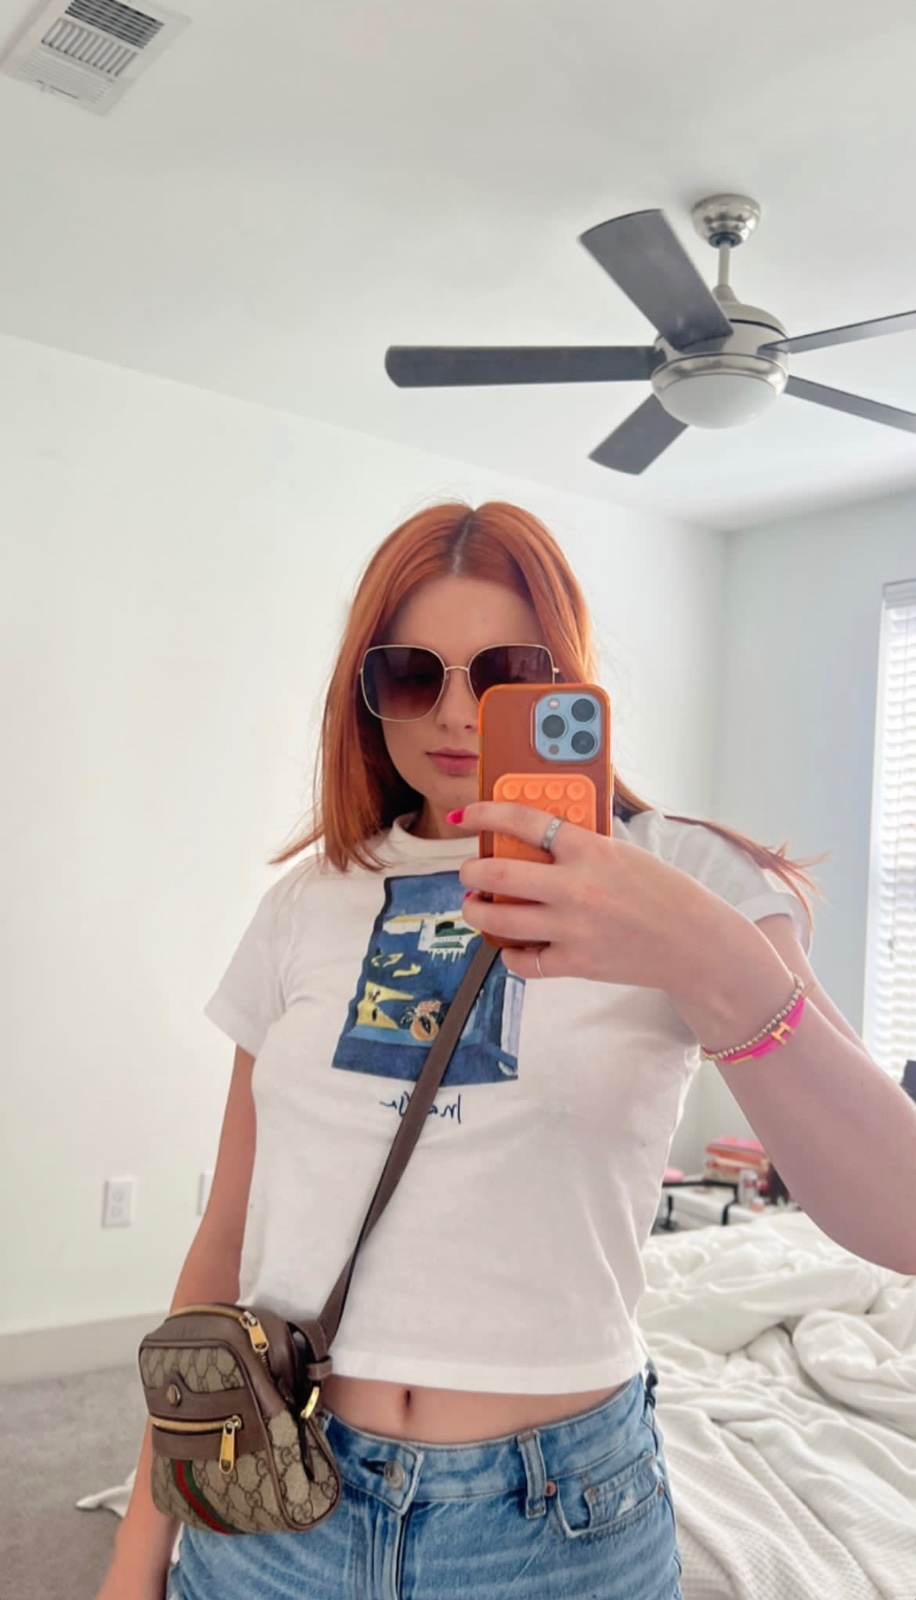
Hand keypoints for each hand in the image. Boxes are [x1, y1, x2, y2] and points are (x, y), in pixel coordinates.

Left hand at [455, 800, 723, 989]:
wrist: (696, 942)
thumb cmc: (664, 893)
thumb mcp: (623, 853)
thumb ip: (581, 846)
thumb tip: (537, 838)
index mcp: (590, 850)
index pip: (524, 821)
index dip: (485, 814)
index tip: (466, 815)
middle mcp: (576, 888)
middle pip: (499, 874)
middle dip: (471, 871)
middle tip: (469, 870)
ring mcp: (573, 928)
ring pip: (500, 920)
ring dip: (476, 911)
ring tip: (476, 905)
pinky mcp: (577, 964)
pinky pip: (525, 962)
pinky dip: (511, 954)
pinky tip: (512, 945)